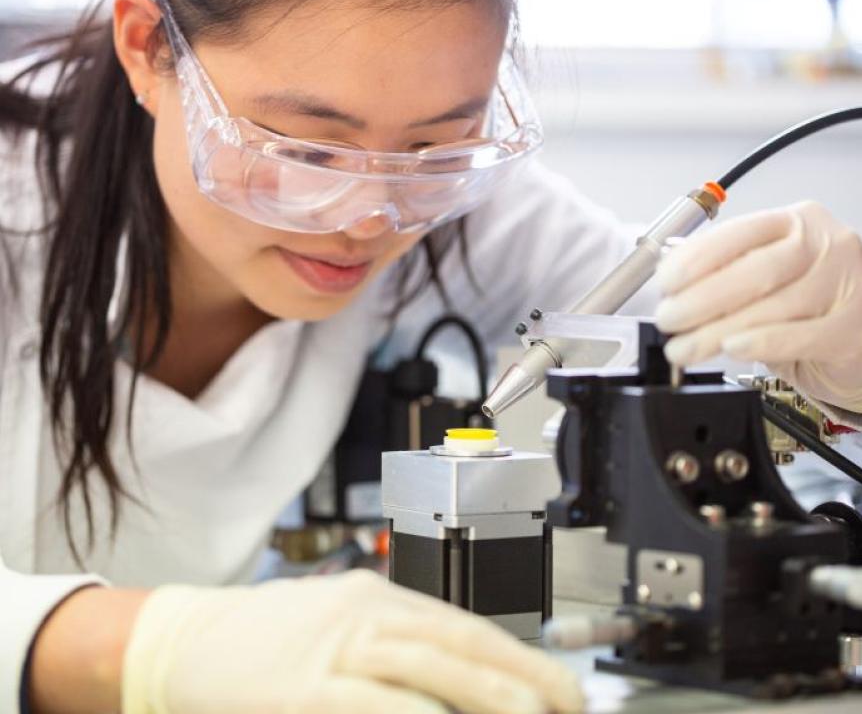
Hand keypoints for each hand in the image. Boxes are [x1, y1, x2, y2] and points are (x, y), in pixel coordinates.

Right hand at [122, 570, 582, 713]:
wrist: (183, 639)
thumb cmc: (264, 639)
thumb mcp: (336, 626)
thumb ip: (393, 650)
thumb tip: (456, 688)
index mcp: (376, 595)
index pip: (464, 624)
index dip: (520, 657)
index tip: (561, 689)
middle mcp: (363, 611)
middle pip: (457, 642)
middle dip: (522, 679)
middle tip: (567, 707)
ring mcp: (332, 646)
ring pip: (424, 666)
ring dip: (485, 695)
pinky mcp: (301, 687)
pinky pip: (367, 702)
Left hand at [655, 201, 861, 413]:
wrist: (857, 336)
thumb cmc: (806, 302)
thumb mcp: (767, 275)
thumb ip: (726, 271)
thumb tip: (671, 283)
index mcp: (795, 223)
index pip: (739, 233)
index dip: (696, 258)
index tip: (664, 283)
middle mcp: (824, 246)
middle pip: (754, 270)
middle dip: (700, 299)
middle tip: (668, 319)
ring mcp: (845, 285)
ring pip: (771, 307)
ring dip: (716, 332)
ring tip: (683, 347)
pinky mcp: (851, 328)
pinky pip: (800, 336)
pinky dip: (761, 343)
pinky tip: (732, 348)